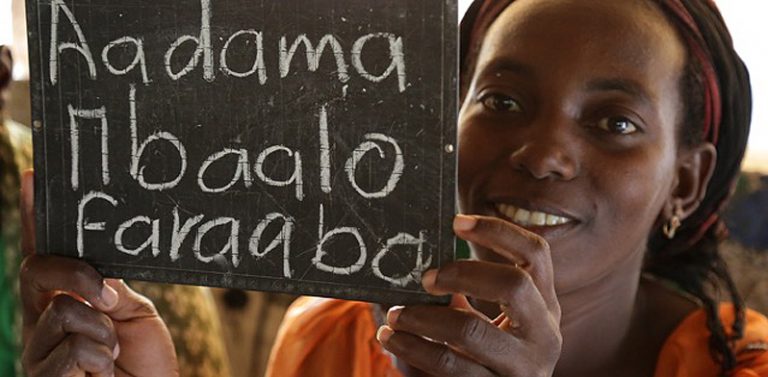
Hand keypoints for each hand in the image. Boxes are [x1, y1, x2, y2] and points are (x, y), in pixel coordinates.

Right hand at [19, 171, 178, 376]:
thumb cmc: (142, 362)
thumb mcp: (135, 314)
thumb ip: (113, 288)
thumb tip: (96, 277)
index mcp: (65, 298)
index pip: (46, 253)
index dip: (37, 217)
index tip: (35, 178)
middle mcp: (42, 320)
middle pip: (36, 271)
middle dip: (76, 276)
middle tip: (109, 298)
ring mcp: (38, 350)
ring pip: (62, 312)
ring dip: (103, 333)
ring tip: (113, 353)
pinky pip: (72, 350)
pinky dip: (100, 358)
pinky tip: (105, 372)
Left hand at [377, 215, 561, 376]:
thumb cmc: (485, 356)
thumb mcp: (492, 322)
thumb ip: (469, 292)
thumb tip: (415, 257)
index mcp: (546, 306)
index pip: (536, 254)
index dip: (498, 231)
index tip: (456, 222)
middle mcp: (545, 335)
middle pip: (514, 284)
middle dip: (462, 273)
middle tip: (426, 278)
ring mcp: (524, 368)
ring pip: (471, 330)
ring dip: (423, 317)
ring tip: (396, 314)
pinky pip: (449, 365)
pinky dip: (413, 347)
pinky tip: (392, 338)